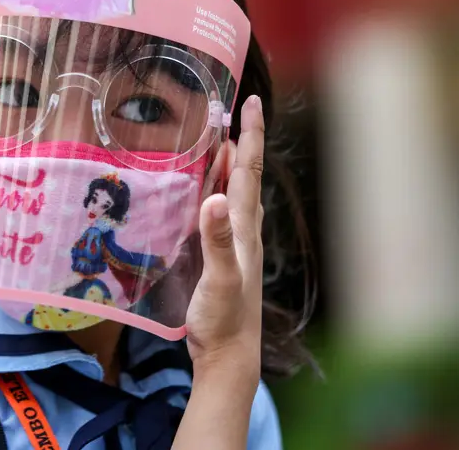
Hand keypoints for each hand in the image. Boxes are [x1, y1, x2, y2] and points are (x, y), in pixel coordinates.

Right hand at [185, 95, 264, 384]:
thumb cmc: (223, 319)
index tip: (251, 102)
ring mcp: (236, 243)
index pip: (248, 171)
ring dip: (232, 163)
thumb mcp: (218, 279)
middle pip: (247, 174)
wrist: (229, 356)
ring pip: (238, 191)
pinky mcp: (223, 255)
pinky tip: (207, 191)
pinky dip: (219, 189)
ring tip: (220, 138)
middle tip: (232, 108)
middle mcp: (244, 229)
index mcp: (243, 228)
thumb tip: (214, 198)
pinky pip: (225, 210)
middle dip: (242, 139)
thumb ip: (216, 241)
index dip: (250, 135)